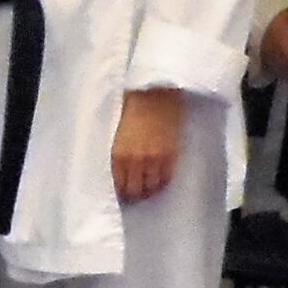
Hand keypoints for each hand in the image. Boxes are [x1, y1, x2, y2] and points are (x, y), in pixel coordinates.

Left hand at [112, 87, 183, 204]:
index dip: (119, 193)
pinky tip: (159, 183)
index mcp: (117, 154)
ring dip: (148, 192)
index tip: (120, 195)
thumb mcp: (117, 129)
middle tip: (134, 197)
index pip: (117, 185)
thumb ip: (118, 148)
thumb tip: (117, 164)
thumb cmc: (133, 103)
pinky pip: (166, 178)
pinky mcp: (170, 154)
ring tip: (147, 191)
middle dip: (133, 196)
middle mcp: (134, 161)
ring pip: (150, 187)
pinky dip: (162, 184)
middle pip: (134, 190)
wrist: (157, 91)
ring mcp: (154, 159)